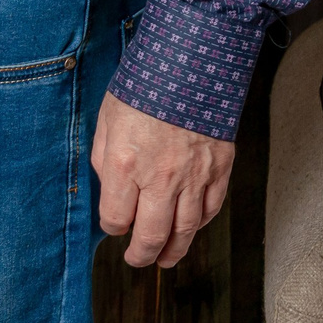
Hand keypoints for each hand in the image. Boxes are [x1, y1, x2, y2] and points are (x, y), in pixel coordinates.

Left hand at [90, 91, 234, 267]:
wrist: (191, 63)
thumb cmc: (143, 87)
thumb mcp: (107, 117)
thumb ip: (103, 156)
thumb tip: (107, 185)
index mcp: (125, 164)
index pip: (115, 217)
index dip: (112, 226)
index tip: (113, 223)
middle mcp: (160, 177)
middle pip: (151, 235)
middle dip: (141, 254)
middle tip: (137, 260)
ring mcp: (193, 176)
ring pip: (185, 230)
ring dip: (174, 251)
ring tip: (164, 260)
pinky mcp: (219, 170)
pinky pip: (210, 209)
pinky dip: (200, 225)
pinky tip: (190, 229)